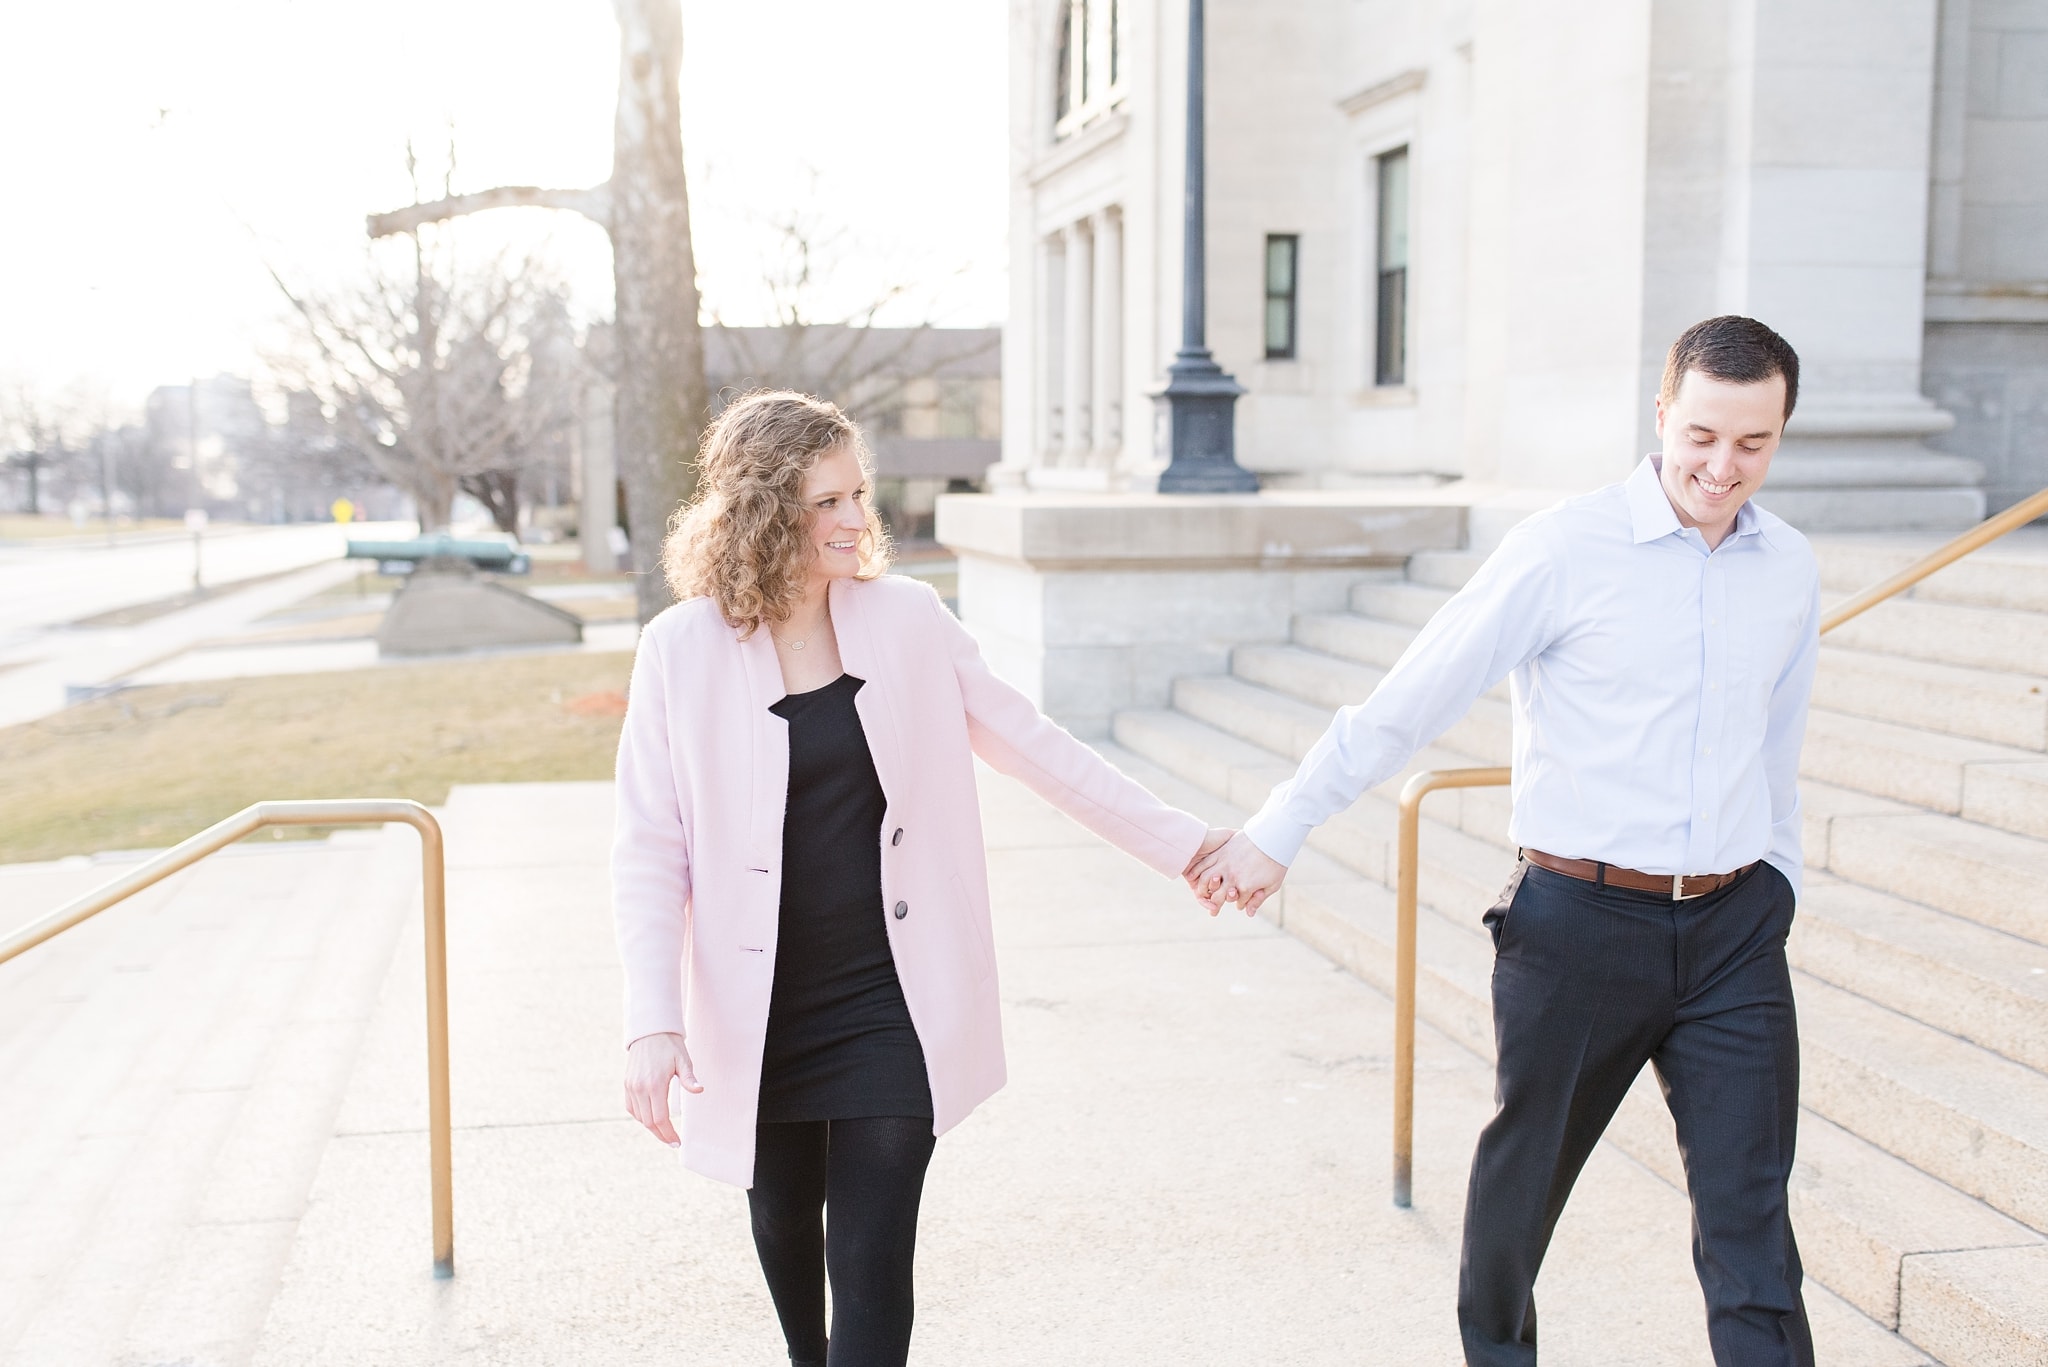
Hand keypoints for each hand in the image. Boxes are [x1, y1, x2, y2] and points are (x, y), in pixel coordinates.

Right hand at [624, 1031, 700, 1146]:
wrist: (649, 1031)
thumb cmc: (669, 1045)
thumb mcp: (683, 1060)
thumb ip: (689, 1078)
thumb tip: (700, 1090)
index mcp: (655, 1084)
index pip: (660, 1118)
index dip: (668, 1133)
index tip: (676, 1142)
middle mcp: (639, 1087)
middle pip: (648, 1122)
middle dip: (661, 1135)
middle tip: (672, 1142)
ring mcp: (631, 1086)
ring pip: (639, 1117)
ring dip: (651, 1127)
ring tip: (664, 1131)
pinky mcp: (627, 1084)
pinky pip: (631, 1107)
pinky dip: (640, 1116)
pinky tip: (651, 1118)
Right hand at [1188, 831, 1287, 916]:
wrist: (1271, 837)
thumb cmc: (1275, 862)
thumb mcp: (1272, 884)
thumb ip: (1258, 900)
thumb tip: (1248, 913)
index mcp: (1246, 886)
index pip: (1238, 902)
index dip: (1240, 903)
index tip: (1242, 902)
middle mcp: (1232, 877)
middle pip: (1217, 896)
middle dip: (1216, 904)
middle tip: (1215, 908)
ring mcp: (1225, 864)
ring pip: (1206, 880)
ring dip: (1203, 889)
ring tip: (1203, 892)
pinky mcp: (1221, 852)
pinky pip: (1204, 864)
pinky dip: (1196, 872)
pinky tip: (1193, 876)